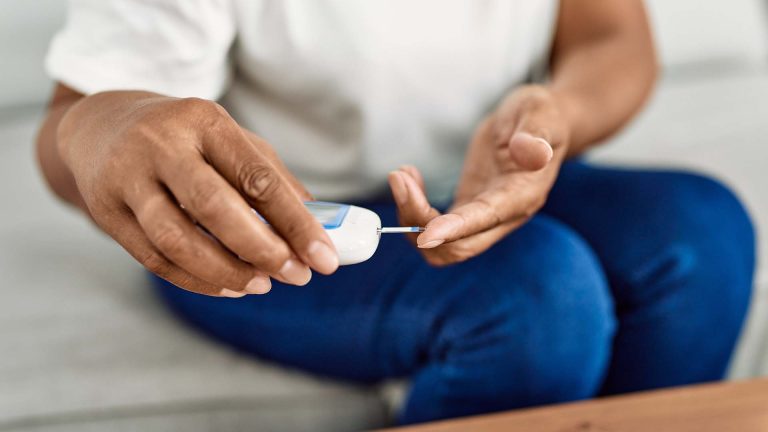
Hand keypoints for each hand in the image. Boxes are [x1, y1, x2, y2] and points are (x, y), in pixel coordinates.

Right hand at [58, 92, 338, 295]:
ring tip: (261, 286)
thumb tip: (320, 230)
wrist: (103, 128)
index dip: (297, 223)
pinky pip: (153, 258)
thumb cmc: (186, 139)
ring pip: (176, 239)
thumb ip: (274, 181)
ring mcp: (128, 177)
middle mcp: (162, 144)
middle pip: (214, 206)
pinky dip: (195, 280)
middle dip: (262, 249)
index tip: (325, 259)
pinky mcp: (107, 211)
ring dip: (225, 272)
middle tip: (296, 276)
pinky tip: (227, 287)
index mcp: (205, 121)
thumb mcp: (233, 142)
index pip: (258, 177)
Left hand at [389, 85, 569, 264]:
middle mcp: (504, 216)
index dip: (455, 229)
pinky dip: (414, 210)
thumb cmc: (541, 116)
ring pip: (440, 244)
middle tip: (399, 179)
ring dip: (412, 218)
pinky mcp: (468, 210)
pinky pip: (434, 228)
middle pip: (457, 245)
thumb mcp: (541, 113)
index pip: (485, 220)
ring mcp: (484, 217)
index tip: (425, 233)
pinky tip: (409, 178)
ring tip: (400, 176)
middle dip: (420, 221)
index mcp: (523, 195)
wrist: (540, 125)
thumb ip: (536, 134)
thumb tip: (529, 151)